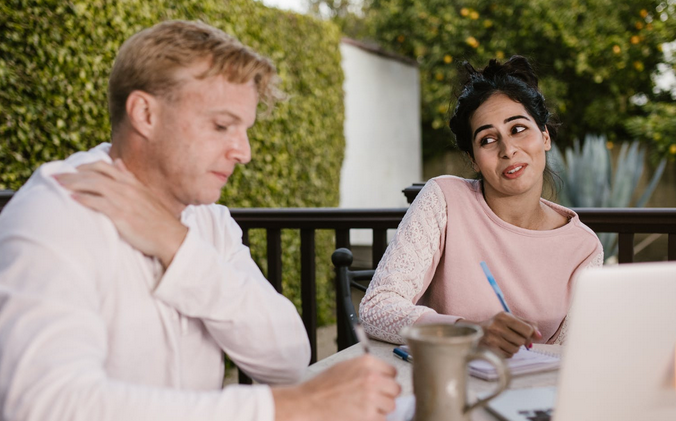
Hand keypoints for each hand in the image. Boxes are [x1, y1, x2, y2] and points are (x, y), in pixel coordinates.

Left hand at [54, 159, 187, 267]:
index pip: (104, 166)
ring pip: (93, 185)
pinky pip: (98, 203)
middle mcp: (128, 188)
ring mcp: (125, 201)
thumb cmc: (158, 220)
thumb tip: (118, 163)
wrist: (171, 237)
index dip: (84, 166)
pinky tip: (72, 199)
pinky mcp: (122, 215)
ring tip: (58, 186)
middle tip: (55, 177)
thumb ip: (130, 178)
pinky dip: (83, 199)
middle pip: (94, 174)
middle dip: (71, 174)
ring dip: (73, 184)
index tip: (71, 171)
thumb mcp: (145, 194)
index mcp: (133, 182)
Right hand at [272, 354, 400, 420]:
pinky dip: (373, 419)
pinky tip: (358, 415)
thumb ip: (366, 370)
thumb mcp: (344, 367)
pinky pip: (382, 419)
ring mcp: (372, 397)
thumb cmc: (322, 387)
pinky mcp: (369, 415)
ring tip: (362, 408)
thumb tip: (383, 377)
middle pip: (396, 389)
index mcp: (366, 363)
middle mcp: (372, 377)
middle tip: (373, 399)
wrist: (308, 404)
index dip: (386, 380)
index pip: (393, 372)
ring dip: (380, 409)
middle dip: (386, 395)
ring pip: (391, 406)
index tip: (381, 386)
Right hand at [471, 312, 541, 357]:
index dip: (529, 334)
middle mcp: (497, 326)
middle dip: (520, 341)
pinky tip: (500, 346)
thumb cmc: (497, 325)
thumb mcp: (511, 319)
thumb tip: (539, 336)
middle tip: (511, 337)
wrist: (476, 332)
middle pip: (522, 340)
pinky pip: (509, 355)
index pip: (528, 329)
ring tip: (505, 341)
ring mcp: (492, 338)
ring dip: (513, 347)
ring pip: (516, 349)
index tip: (524, 333)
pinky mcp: (490, 348)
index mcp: (504, 316)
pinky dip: (507, 352)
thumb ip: (528, 325)